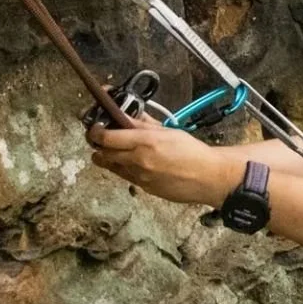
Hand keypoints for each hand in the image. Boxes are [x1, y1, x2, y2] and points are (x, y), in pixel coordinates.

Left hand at [87, 119, 241, 206]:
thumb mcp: (167, 131)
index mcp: (144, 142)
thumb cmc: (193, 152)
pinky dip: (125, 169)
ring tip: (118, 151)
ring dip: (110, 158)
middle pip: (101, 154)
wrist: (208, 177)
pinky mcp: (144, 188)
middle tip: (102, 139)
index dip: (95, 131)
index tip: (95, 128)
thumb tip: (126, 115)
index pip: (105, 137)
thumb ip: (143, 124)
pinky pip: (126, 177)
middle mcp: (138, 160)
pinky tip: (137, 163)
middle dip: (98, 146)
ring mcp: (139, 177)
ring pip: (111, 167)